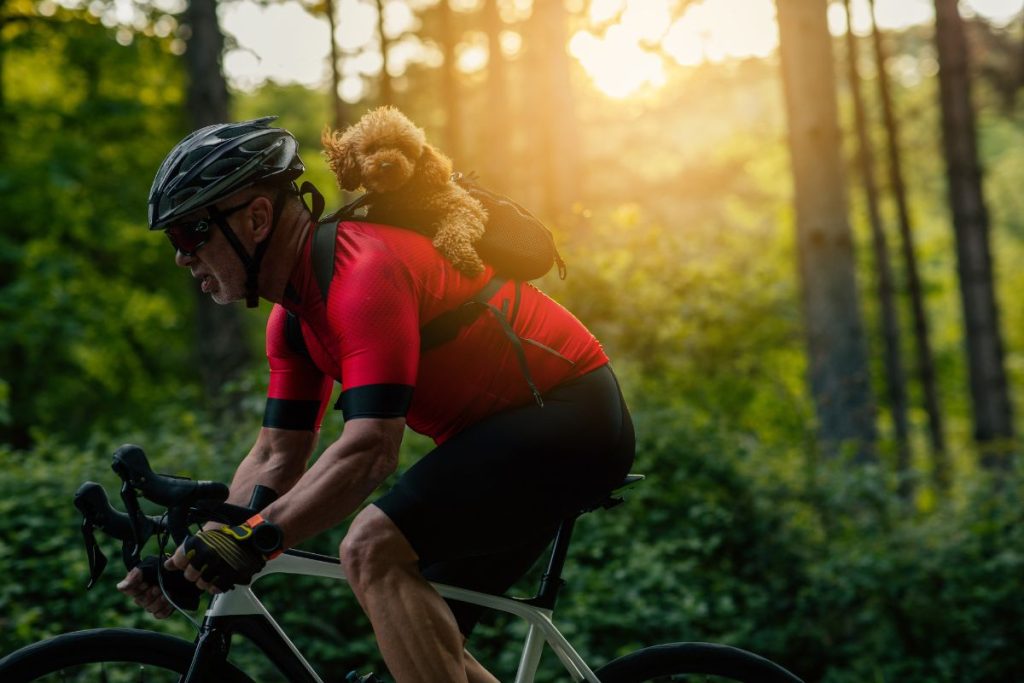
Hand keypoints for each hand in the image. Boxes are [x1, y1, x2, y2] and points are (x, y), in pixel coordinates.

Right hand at [117, 566, 174, 619]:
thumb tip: (120, 587)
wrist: (185, 573)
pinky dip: (165, 608)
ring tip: (166, 592)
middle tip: (158, 587)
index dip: (137, 588)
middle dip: (150, 594)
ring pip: (149, 608)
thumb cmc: (166, 567)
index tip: (145, 583)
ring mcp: (153, 603)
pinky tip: (170, 600)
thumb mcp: (150, 566)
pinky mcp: (163, 609)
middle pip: (140, 601)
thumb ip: (135, 575)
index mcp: (137, 584)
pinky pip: (159, 614)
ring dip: (159, 601)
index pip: (129, 591)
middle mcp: (143, 594)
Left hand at [164, 516, 282, 593]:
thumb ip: (185, 551)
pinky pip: (215, 588)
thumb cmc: (228, 537)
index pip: (178, 561)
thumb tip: (167, 565)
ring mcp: (220, 565)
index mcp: (199, 542)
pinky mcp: (231, 574)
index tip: (187, 562)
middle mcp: (208, 554)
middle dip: (195, 573)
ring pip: (201, 584)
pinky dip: (216, 586)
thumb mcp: (205, 537)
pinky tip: (220, 577)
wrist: (253, 539)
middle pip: (189, 575)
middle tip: (204, 567)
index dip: (180, 564)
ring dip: (206, 580)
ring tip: (214, 571)